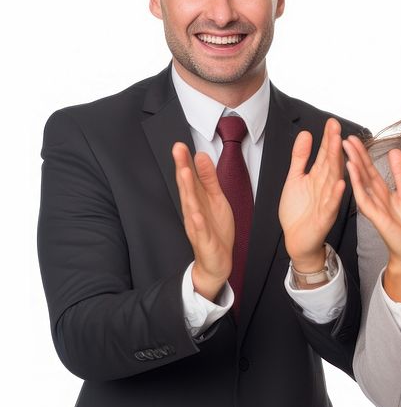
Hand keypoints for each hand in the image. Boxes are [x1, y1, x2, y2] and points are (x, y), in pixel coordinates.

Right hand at [172, 142, 233, 299]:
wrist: (217, 261)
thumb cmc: (215, 229)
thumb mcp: (215, 200)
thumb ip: (209, 179)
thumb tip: (201, 156)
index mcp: (197, 200)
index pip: (190, 179)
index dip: (185, 162)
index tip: (180, 145)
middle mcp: (193, 211)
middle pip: (187, 188)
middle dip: (182, 168)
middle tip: (178, 150)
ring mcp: (197, 226)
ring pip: (191, 206)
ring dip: (187, 190)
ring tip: (185, 172)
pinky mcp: (205, 241)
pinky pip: (201, 230)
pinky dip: (198, 222)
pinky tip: (195, 213)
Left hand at [279, 118, 345, 274]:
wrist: (297, 239)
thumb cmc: (299, 211)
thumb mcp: (295, 178)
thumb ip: (300, 157)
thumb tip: (305, 134)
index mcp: (319, 176)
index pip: (325, 154)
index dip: (327, 139)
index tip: (331, 123)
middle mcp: (326, 186)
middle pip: (331, 163)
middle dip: (334, 146)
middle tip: (336, 129)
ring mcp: (328, 200)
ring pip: (334, 180)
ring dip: (338, 164)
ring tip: (340, 148)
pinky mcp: (326, 216)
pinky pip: (332, 204)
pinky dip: (336, 194)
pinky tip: (341, 183)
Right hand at [343, 137, 400, 302]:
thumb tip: (395, 152)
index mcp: (381, 191)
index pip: (369, 169)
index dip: (362, 153)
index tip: (354, 139)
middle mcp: (374, 196)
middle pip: (362, 172)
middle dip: (354, 155)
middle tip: (344, 139)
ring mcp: (373, 205)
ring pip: (360, 182)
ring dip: (352, 165)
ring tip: (345, 150)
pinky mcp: (374, 214)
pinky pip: (363, 197)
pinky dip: (357, 183)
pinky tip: (352, 170)